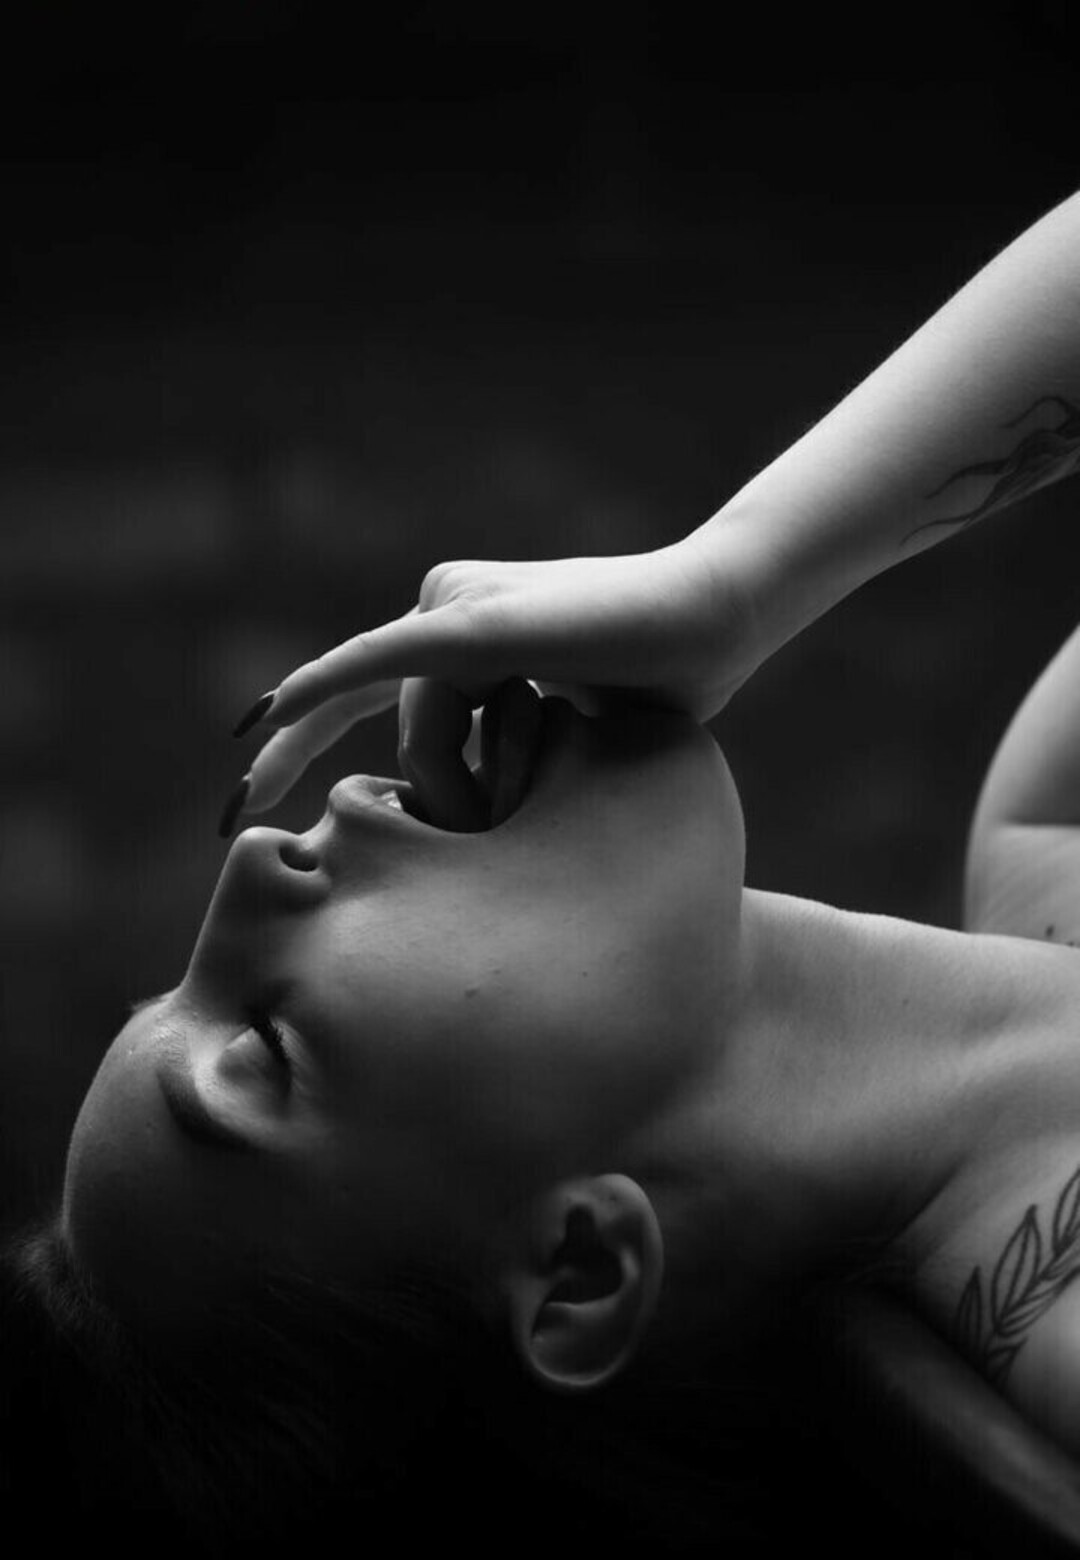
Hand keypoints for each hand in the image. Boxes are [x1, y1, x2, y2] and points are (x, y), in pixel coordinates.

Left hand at [233, 537, 760, 832]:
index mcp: (459, 642)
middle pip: (393, 729)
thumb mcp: (564, 744)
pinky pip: (379, 667)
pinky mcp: (470, 620)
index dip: (298, 747)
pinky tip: (258, 723)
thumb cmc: (656, 692)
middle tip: (319, 824)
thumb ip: (507, 763)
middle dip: (372, 784)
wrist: (714, 625)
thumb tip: (466, 830)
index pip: (359, 697)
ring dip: (471, 790)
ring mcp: (450, 605)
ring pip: (421, 736)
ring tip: (545, 785)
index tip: (243, 800)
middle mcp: (441, 610)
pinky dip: (321, 692)